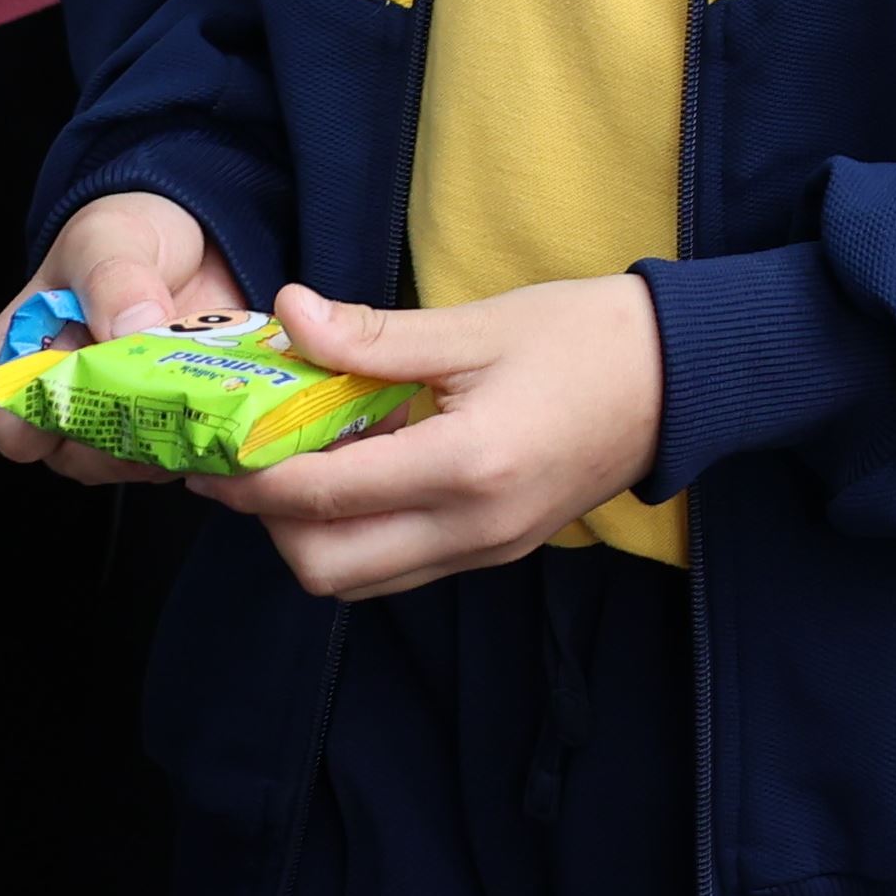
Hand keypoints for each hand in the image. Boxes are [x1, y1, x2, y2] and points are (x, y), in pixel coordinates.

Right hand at [0, 189, 247, 475]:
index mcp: (15, 364)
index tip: (99, 387)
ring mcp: (116, 426)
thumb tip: (131, 327)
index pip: (7, 420)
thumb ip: (111, 277)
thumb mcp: (107, 237)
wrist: (192, 239)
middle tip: (173, 385)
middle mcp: (60, 408)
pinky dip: (210, 431)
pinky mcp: (169, 428)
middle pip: (81, 454)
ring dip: (175, 432)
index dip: (47, 419)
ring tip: (208, 385)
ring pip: (138, 462)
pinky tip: (230, 397)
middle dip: (131, 427)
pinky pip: (187, 452)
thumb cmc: (123, 239)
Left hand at [201, 278, 666, 601]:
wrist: (686, 378)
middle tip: (248, 463)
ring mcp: (488, 548)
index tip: (209, 449)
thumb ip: (374, 335)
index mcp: (467, 465)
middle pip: (326, 567)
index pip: (322, 497)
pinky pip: (401, 567)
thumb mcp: (477, 324)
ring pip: (358, 580)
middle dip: (269, 522)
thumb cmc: (589, 337)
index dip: (250, 479)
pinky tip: (363, 472)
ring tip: (303, 465)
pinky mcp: (499, 549)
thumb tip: (286, 315)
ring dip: (311, 536)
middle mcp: (473, 526)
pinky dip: (360, 534)